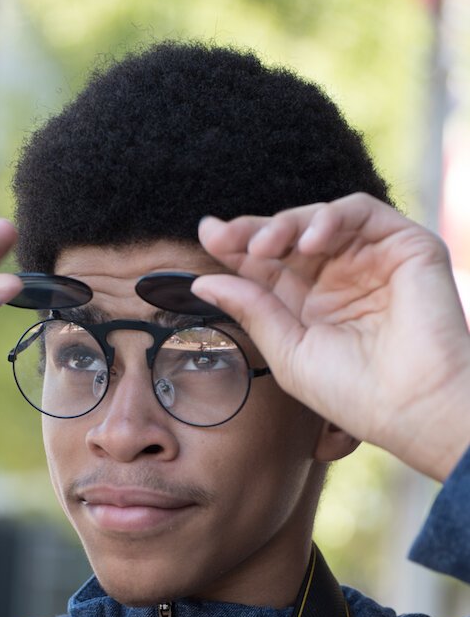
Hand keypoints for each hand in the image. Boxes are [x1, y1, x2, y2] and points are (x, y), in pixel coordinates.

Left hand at [194, 193, 469, 481]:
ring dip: (287, 224)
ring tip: (264, 246)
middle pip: (289, 237)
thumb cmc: (354, 393)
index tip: (207, 236)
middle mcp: (340, 279)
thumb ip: (252, 311)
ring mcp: (371, 259)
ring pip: (320, 219)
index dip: (237, 248)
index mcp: (311, 306)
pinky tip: (309, 241)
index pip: (269, 265)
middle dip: (254, 232)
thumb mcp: (288, 352)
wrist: (413, 405)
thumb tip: (203, 282)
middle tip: (225, 237)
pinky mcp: (404, 245)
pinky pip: (361, 212)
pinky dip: (331, 217)